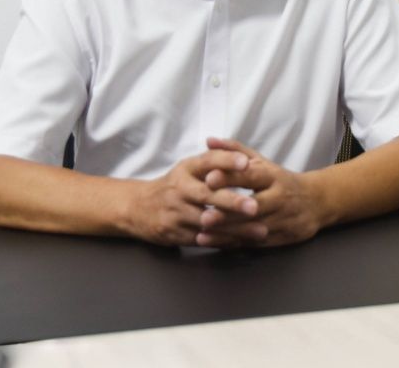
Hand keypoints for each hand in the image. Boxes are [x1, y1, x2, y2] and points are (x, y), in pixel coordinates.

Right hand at [125, 148, 264, 246]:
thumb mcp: (189, 168)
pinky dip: (224, 241)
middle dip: (232, 202)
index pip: (208, 161)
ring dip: (235, 228)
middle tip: (254, 206)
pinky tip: (243, 242)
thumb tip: (244, 156)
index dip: (226, 160)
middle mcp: (180, 189)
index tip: (246, 163)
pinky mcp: (175, 234)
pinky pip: (203, 239)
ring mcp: (176, 213)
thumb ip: (214, 161)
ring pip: (208, 222)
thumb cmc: (174, 185)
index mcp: (186, 169)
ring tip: (260, 231)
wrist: (138, 207)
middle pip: (207, 195)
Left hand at [197, 138, 322, 247]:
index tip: (208, 179)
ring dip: (228, 232)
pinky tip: (212, 242)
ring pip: (253, 228)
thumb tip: (209, 140)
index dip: (230, 177)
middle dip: (229, 213)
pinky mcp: (281, 238)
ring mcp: (281, 220)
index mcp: (272, 175)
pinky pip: (254, 243)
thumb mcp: (260, 160)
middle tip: (204, 215)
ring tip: (203, 231)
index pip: (251, 175)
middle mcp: (279, 198)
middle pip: (253, 207)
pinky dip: (232, 243)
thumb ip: (234, 150)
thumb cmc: (279, 179)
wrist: (316, 201)